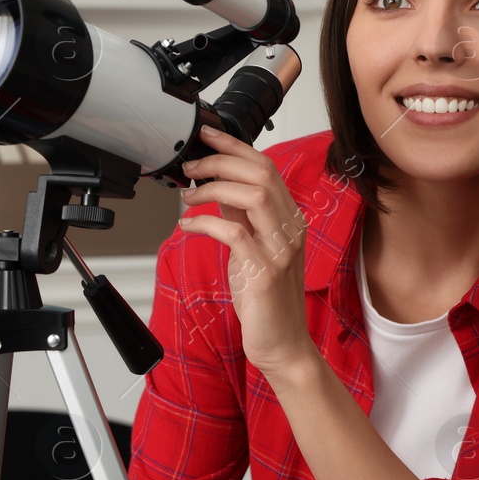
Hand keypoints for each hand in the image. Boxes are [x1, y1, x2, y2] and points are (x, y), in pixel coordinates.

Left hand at [177, 103, 317, 376]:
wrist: (282, 344)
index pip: (267, 168)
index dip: (235, 147)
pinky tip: (187, 227)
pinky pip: (234, 233)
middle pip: (261, 174)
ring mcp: (281, 249)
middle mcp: (291, 229)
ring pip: (253, 196)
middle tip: (190, 167)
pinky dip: (205, 223)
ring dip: (213, 188)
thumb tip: (215, 185)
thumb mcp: (252, 247)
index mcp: (290, 219)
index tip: (208, 136)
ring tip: (188, 197)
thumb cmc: (266, 299)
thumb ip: (239, 215)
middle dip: (219, 161)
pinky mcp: (265, 272)